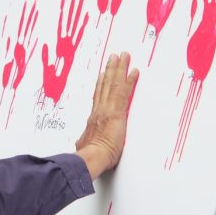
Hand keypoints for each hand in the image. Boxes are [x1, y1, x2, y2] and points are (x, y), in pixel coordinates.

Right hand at [75, 52, 138, 179]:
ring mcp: (108, 109)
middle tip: (114, 57)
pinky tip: (134, 71)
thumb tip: (81, 145)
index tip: (103, 74)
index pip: (98, 97)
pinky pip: (124, 92)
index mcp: (94, 118)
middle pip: (105, 85)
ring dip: (119, 68)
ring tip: (123, 56)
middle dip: (110, 70)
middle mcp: (100, 110)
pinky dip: (130, 80)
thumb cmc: (90, 156)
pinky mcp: (117, 112)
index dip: (101, 84)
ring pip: (114, 84)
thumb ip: (84, 142)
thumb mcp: (84, 146)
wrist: (92, 158)